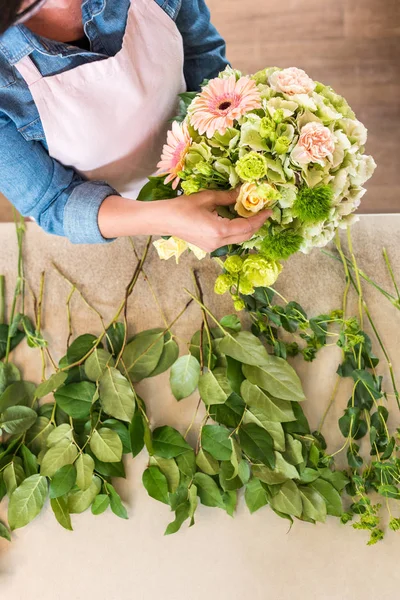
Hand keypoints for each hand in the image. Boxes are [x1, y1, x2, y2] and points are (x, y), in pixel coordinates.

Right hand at [98, 189, 270, 249]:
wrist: (163, 220)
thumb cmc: (182, 207)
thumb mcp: (207, 198)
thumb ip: (228, 197)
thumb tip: (245, 192)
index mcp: (219, 230)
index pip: (247, 226)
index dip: (260, 218)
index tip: (269, 210)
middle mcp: (219, 242)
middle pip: (246, 235)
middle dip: (256, 224)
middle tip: (263, 210)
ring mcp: (213, 247)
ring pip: (238, 239)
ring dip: (247, 228)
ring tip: (252, 213)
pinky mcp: (209, 246)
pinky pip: (229, 239)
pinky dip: (237, 230)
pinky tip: (237, 219)